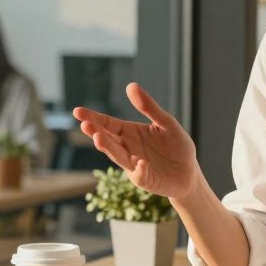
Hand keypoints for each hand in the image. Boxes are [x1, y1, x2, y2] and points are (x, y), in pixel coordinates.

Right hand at [73, 83, 200, 200]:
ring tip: (98, 138)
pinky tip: (142, 163)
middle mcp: (127, 148)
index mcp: (130, 132)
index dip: (93, 118)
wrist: (189, 173)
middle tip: (85, 125)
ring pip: (118, 156)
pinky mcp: (144, 180)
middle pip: (108, 139)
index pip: (108, 124)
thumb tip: (130, 85)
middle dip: (96, 132)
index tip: (77, 112)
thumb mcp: (166, 123)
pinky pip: (139, 174)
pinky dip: (139, 169)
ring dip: (108, 148)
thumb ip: (149, 107)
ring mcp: (133, 166)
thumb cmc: (176, 146)